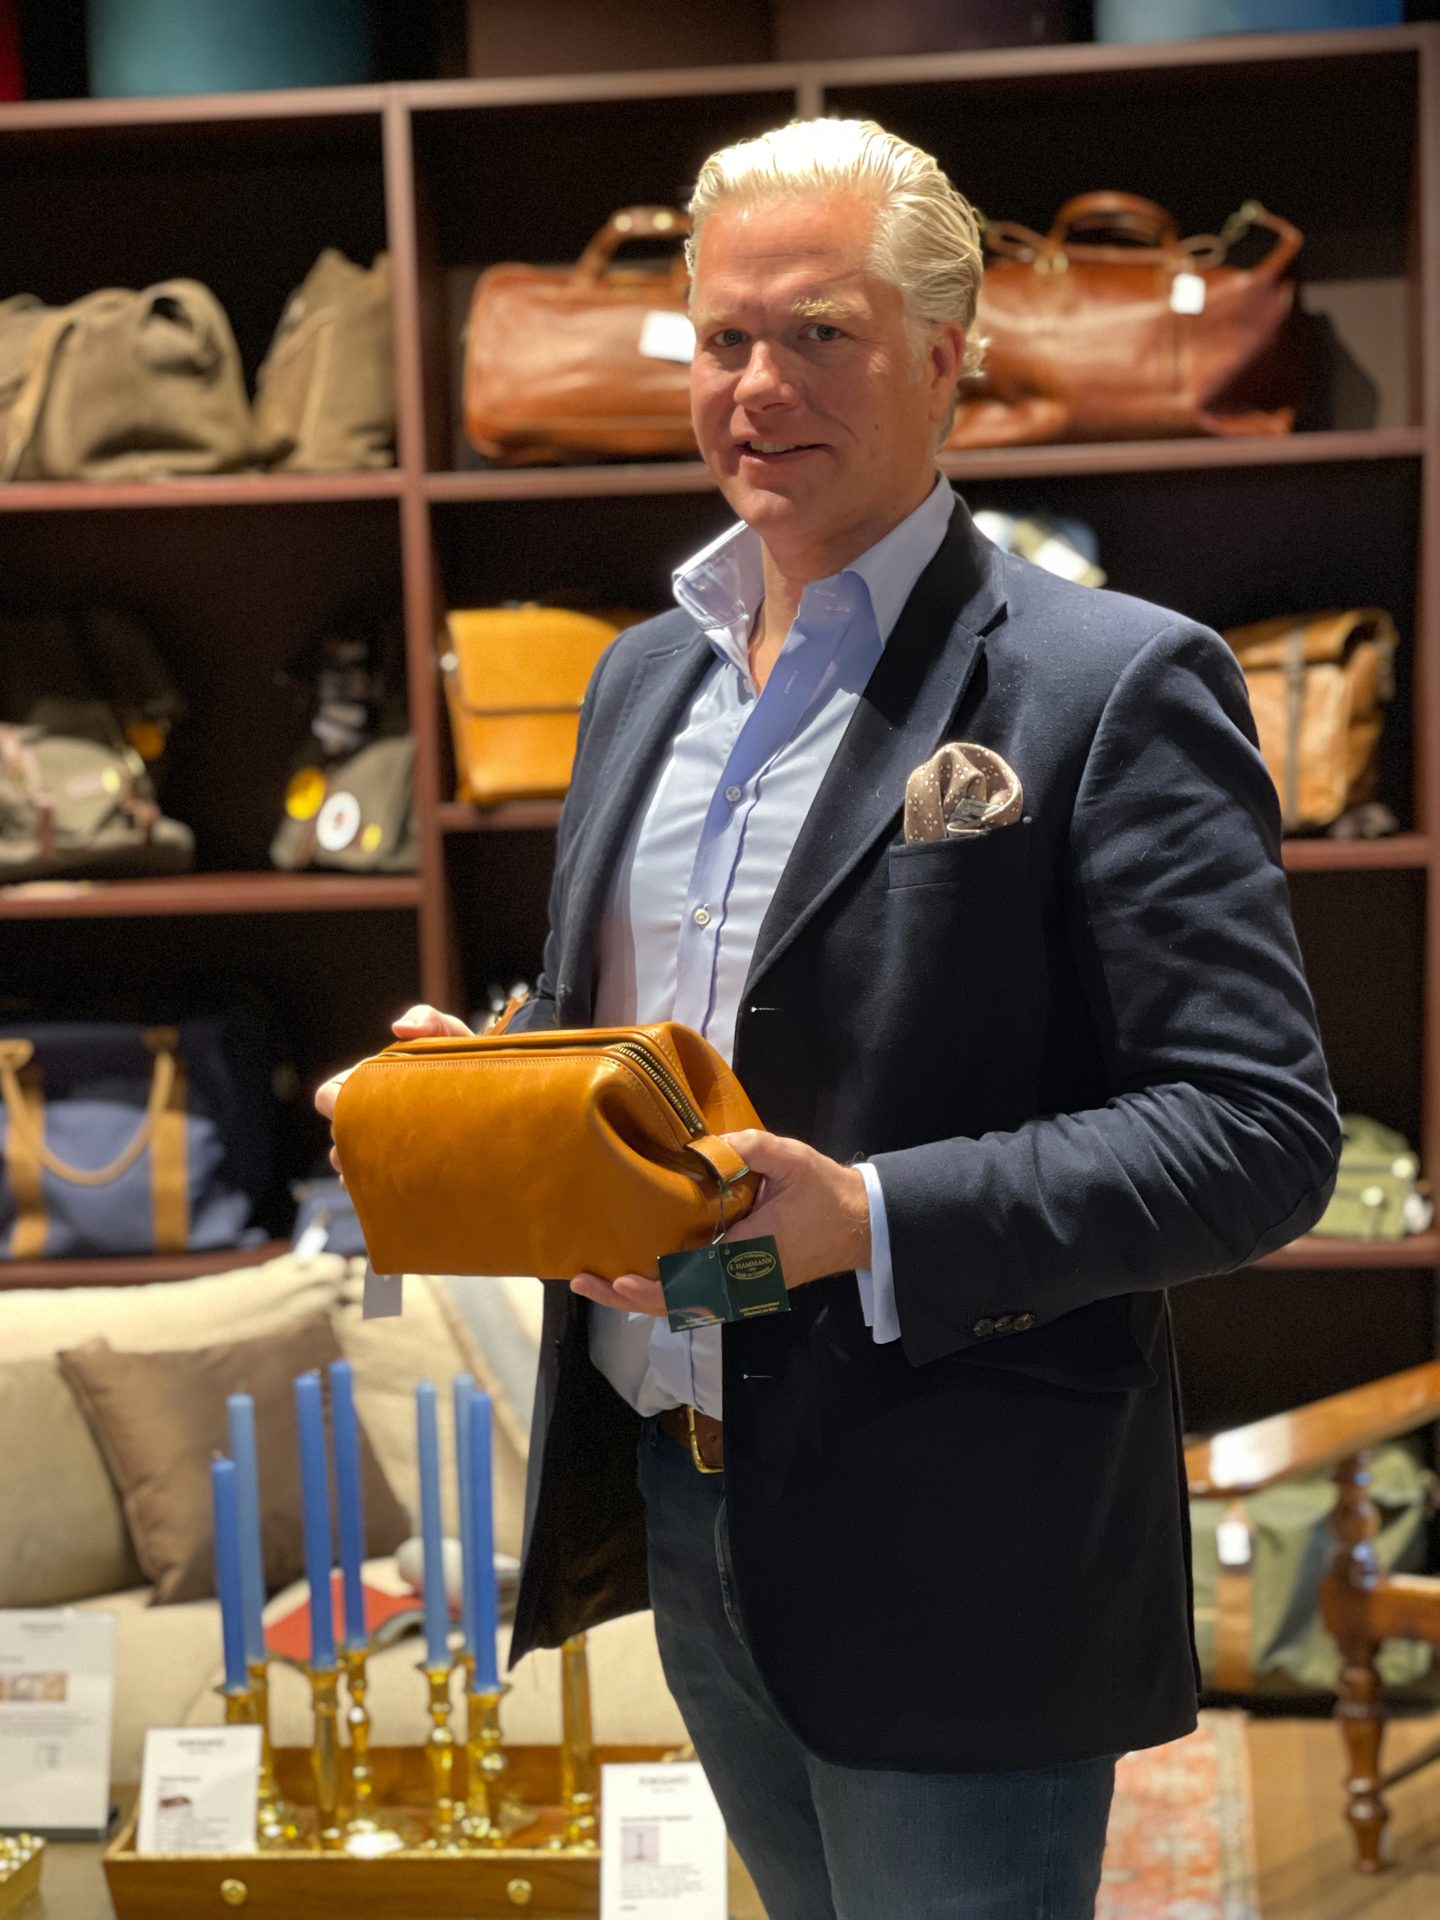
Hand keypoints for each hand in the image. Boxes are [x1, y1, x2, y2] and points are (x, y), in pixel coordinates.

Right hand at [315, 1003, 473, 1174]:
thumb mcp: (449, 1033)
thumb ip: (427, 1020)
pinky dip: (377, 1188)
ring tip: (388, 1170)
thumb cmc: (464, 1057)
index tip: (354, 1106)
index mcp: (369, 1085)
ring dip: (361, 1169)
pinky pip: (375, 1186)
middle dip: (347, 1143)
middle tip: (376, 1145)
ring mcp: (385, 1143)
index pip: (327, 1096)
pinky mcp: (403, 1167)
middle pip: (338, 1136)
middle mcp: (371, 1115)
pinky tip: (395, 1189)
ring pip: (353, 1164)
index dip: (333, 1103)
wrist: (497, 1090)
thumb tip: (398, 1028)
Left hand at [569, 1129, 871, 1317]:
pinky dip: (662, 1291)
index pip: (692, 1283)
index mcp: (749, 1255)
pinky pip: (695, 1295)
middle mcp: (740, 1281)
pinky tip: (635, 1273)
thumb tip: (707, 1143)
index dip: (652, 1288)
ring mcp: (741, 1287)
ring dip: (640, 1296)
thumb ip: (752, 1147)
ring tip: (597, 1280)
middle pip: (677, 1303)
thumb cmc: (825, 1193)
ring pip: (683, 1304)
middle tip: (583, 1281)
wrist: (860, 1224)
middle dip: (627, 1297)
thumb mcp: (792, 1159)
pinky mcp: (742, 1282)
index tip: (619, 1281)